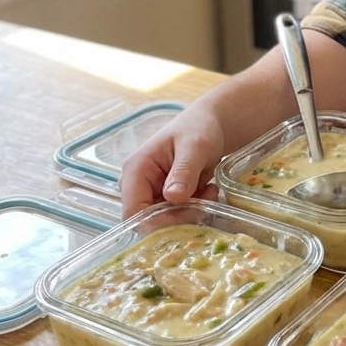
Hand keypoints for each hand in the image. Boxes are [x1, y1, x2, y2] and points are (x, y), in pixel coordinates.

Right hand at [119, 95, 226, 217]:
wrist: (212, 124)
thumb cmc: (199, 128)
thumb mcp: (195, 147)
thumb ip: (184, 171)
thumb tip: (173, 197)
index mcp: (136, 171)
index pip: (133, 212)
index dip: (157, 222)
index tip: (188, 215)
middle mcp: (138, 185)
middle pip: (149, 220)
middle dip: (179, 217)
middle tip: (206, 202)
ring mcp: (152, 192)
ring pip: (165, 220)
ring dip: (190, 212)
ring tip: (211, 192)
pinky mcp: (166, 197)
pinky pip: (177, 214)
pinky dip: (195, 208)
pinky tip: (210, 191)